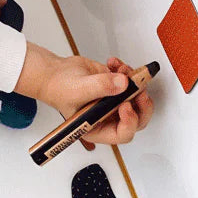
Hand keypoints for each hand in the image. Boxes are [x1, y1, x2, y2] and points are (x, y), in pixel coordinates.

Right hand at [16, 48, 153, 147]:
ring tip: (120, 69)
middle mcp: (109, 118)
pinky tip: (113, 64)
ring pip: (138, 98)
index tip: (126, 105)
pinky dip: (127, 70)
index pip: (122, 133)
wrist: (55, 73)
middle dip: (141, 103)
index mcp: (98, 128)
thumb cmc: (59, 88)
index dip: (130, 121)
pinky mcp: (117, 87)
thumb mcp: (78, 90)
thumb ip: (101, 87)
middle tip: (139, 89)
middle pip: (137, 118)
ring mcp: (115, 102)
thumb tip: (124, 84)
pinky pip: (132, 81)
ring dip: (134, 81)